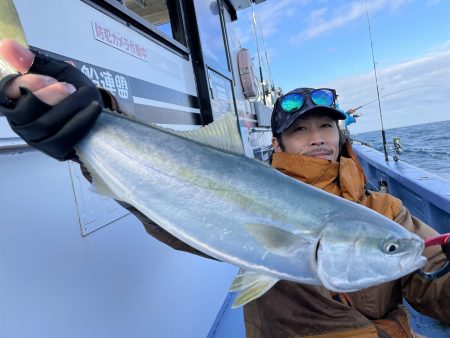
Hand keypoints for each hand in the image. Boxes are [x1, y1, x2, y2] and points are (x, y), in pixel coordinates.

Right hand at [0, 39, 102, 159]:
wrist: (96, 111)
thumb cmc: (73, 90)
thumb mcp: (57, 70)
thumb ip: (34, 61)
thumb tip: (7, 46)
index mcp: (14, 99)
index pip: (5, 92)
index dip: (25, 85)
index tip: (48, 78)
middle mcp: (19, 121)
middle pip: (23, 113)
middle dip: (47, 97)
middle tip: (69, 86)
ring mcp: (36, 138)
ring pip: (43, 126)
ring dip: (66, 108)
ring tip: (83, 95)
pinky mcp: (54, 150)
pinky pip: (63, 140)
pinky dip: (80, 123)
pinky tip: (93, 110)